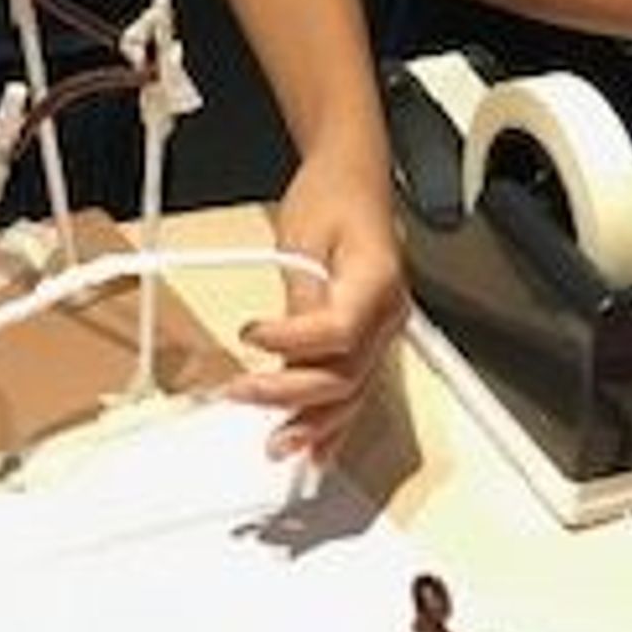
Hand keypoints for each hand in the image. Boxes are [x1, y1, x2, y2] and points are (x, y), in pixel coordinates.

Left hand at [241, 146, 410, 458]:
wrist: (354, 178)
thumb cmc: (332, 196)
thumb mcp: (303, 234)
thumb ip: (300, 294)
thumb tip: (284, 344)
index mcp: (377, 280)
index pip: (338, 331)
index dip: (291, 341)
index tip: (249, 332)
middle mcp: (388, 314)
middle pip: (345, 374)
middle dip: (294, 396)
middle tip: (243, 396)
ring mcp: (382, 332)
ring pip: (353, 393)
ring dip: (315, 425)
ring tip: (279, 448)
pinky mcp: (368, 340)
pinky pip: (355, 389)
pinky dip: (334, 424)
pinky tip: (318, 453)